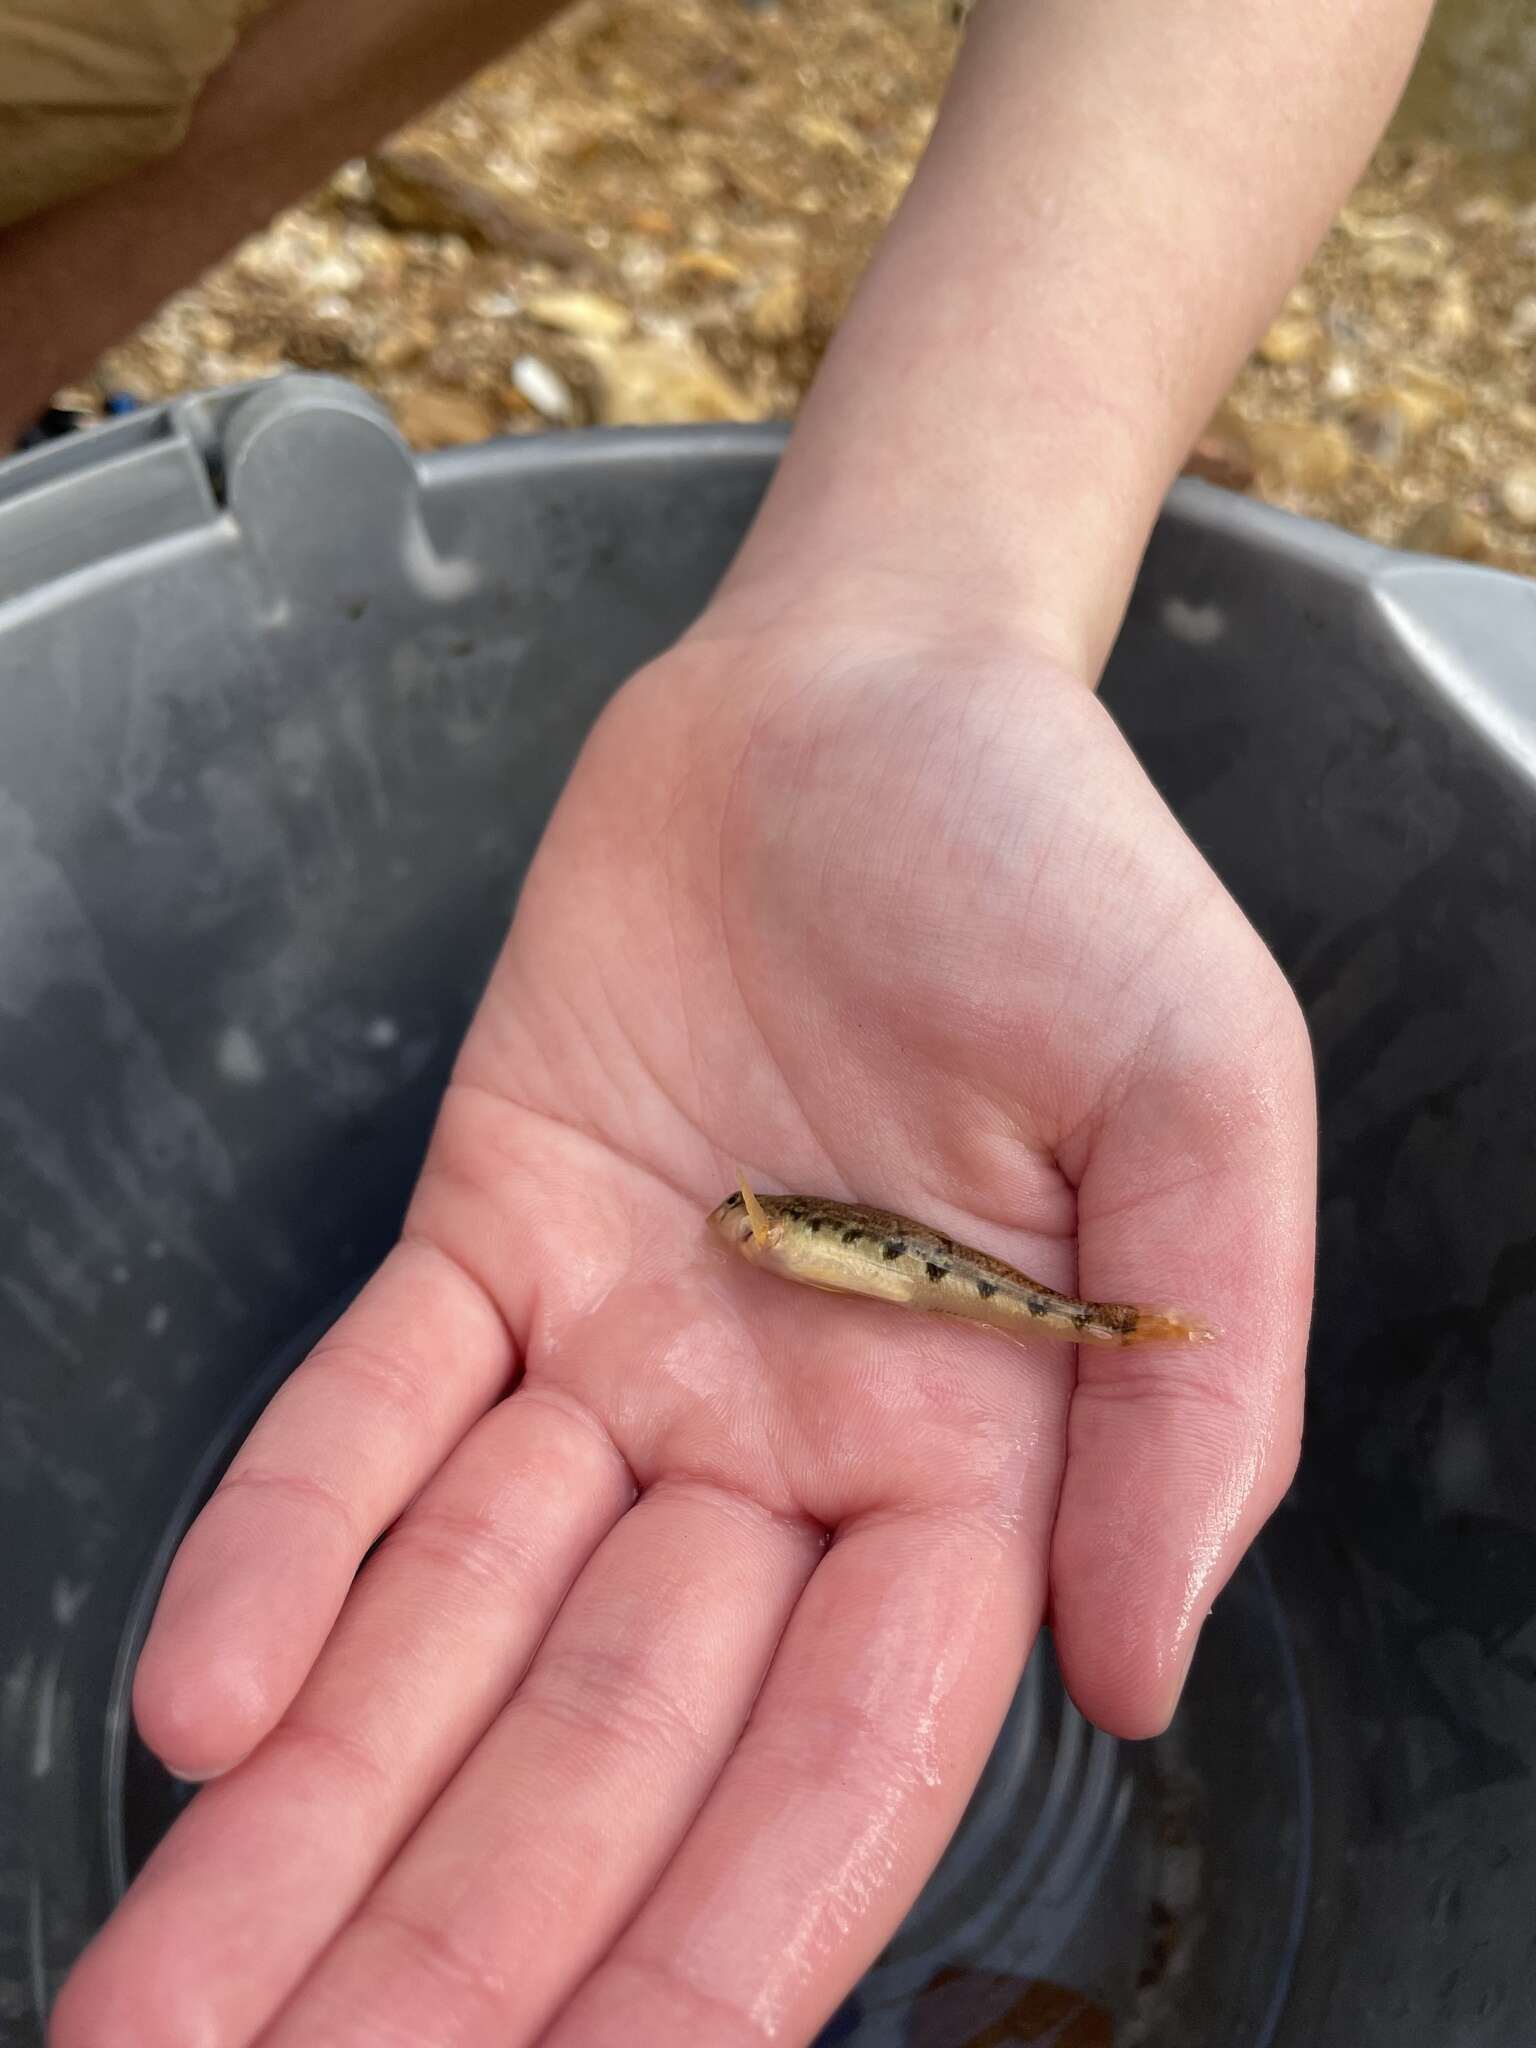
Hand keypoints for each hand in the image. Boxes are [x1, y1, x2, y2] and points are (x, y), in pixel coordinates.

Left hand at [52, 610, 1313, 2047]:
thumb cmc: (1059, 872)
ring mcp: (624, 1349)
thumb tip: (1141, 1662)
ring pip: (457, 1627)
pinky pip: (373, 1420)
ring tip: (170, 2010)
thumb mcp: (1199, 1091)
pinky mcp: (494, 1239)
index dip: (724, 1939)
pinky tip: (206, 1703)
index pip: (842, 1752)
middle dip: (461, 1944)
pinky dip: (285, 1546)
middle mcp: (784, 1440)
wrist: (865, 690)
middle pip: (608, 1742)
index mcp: (981, 1449)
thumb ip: (1194, 1377)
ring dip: (317, 1815)